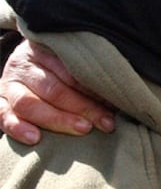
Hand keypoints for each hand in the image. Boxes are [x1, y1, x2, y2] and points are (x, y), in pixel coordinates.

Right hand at [0, 40, 115, 144]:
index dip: (94, 88)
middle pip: (55, 88)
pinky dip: (17, 128)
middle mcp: (25, 64)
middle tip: (105, 122)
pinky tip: (36, 139)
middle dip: (83, 107)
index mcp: (46, 48)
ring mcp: (8, 83)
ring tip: (83, 129)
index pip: (72, 70)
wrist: (23, 61)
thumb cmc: (57, 62)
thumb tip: (120, 89)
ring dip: (58, 119)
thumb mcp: (70, 56)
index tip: (114, 101)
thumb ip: (87, 68)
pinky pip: (1, 115)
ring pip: (29, 103)